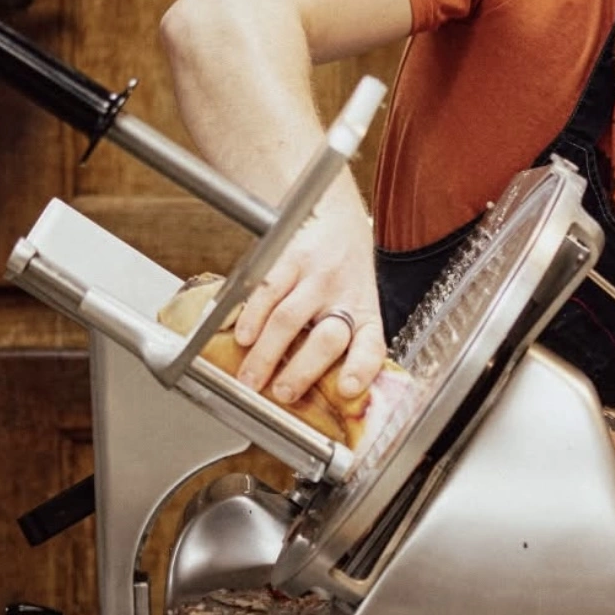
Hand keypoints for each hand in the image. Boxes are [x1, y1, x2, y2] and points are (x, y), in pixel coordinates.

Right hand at [232, 174, 385, 403]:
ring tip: (250, 378)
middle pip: (325, 339)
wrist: (337, 218)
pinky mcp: (290, 259)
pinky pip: (267, 291)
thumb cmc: (346, 276)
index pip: (371, 347)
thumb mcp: (358, 307)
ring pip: (288, 320)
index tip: (346, 389)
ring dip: (266, 354)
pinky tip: (243, 337)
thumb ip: (342, 344)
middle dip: (300, 371)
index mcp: (366, 316)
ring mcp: (317, 277)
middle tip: (281, 394)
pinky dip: (251, 317)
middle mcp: (344, 297)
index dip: (360, 369)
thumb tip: (320, 396)